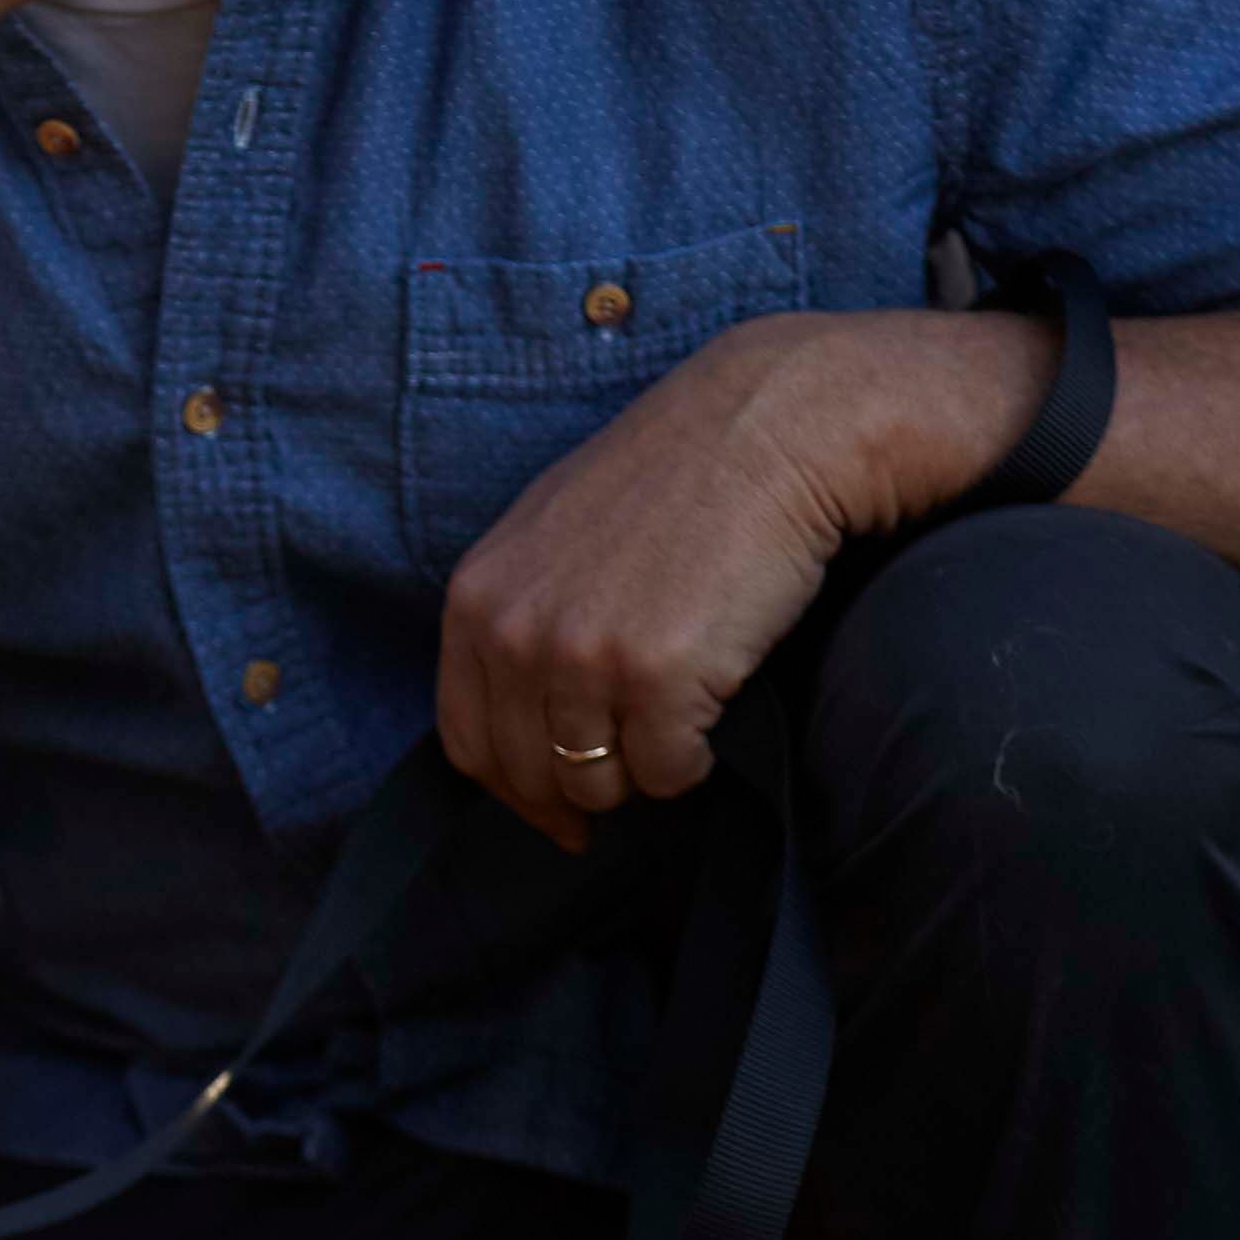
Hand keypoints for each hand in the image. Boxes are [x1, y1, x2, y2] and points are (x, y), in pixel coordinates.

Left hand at [435, 310, 1052, 851]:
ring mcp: (582, 657)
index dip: (516, 792)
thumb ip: (520, 619)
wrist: (771, 427)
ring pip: (599, 783)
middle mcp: (515, 633)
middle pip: (531, 774)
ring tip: (679, 717)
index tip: (558, 812)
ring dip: (643, 770)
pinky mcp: (657, 676)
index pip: (469, 742)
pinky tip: (713, 709)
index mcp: (477, 600)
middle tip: (637, 763)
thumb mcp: (554, 536)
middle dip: (585, 787)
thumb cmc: (676, 479)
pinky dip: (693, 762)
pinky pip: (666, 772)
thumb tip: (526, 722)